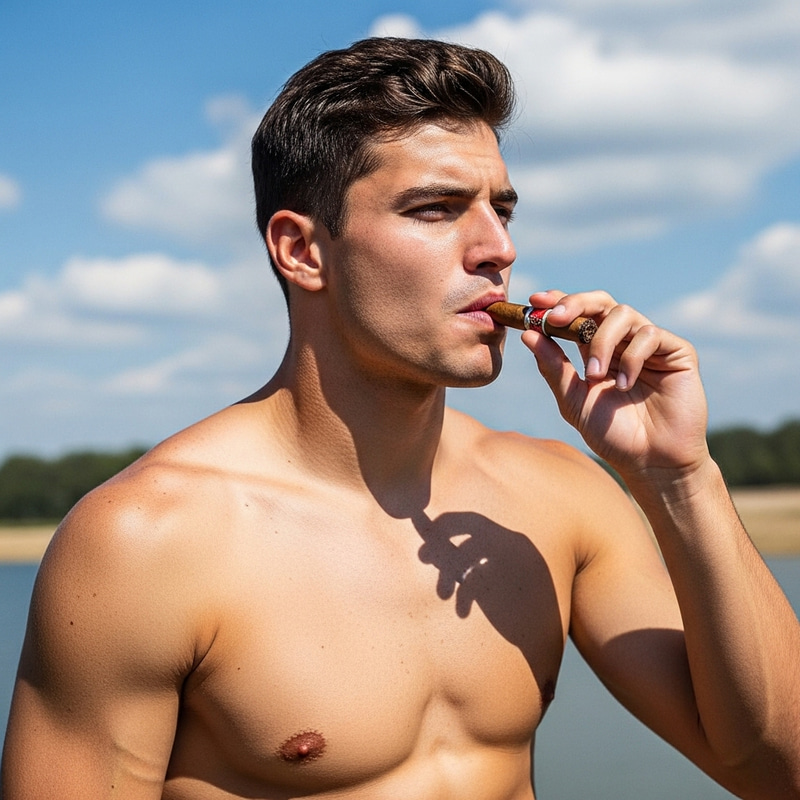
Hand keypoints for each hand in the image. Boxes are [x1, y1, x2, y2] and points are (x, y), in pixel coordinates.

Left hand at [521, 290, 709, 479]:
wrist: (651, 462)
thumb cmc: (612, 434)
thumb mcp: (574, 400)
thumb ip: (553, 368)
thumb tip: (528, 334)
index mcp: (596, 350)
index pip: (578, 314)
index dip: (558, 302)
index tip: (535, 302)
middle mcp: (623, 342)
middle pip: (600, 302)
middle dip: (576, 303)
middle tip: (557, 317)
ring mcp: (651, 345)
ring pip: (623, 314)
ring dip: (601, 341)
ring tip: (594, 375)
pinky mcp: (677, 352)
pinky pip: (650, 334)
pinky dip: (631, 357)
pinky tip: (625, 384)